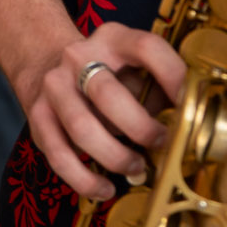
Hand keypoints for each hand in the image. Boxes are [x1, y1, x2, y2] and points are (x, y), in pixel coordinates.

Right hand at [12, 21, 186, 201]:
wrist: (46, 62)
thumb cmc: (105, 73)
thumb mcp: (132, 65)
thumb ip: (157, 88)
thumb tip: (186, 126)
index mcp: (112, 38)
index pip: (146, 47)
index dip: (172, 75)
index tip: (189, 104)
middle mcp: (78, 57)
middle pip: (108, 94)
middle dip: (140, 127)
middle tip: (160, 143)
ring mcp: (54, 87)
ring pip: (82, 129)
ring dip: (115, 156)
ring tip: (136, 167)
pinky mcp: (38, 117)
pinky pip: (59, 156)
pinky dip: (85, 180)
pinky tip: (106, 189)